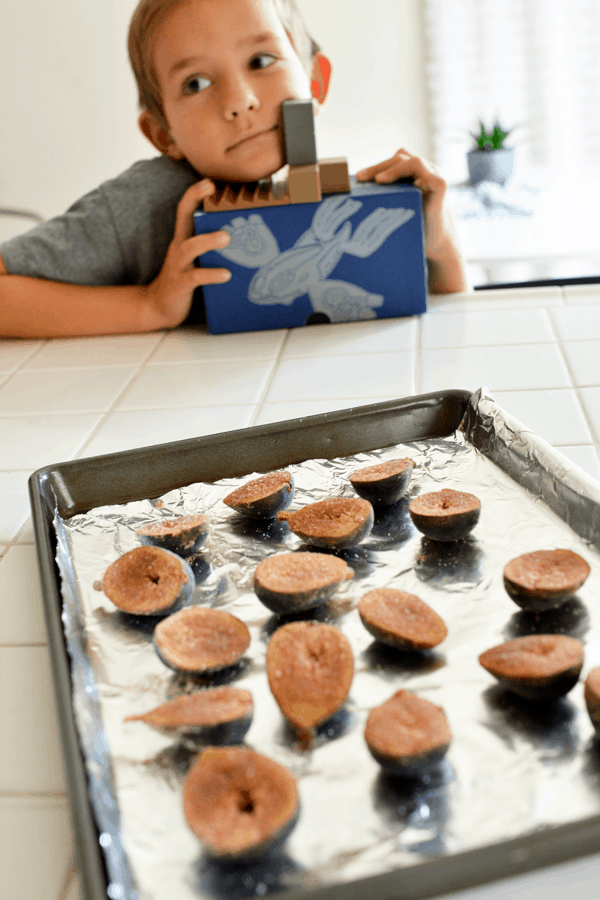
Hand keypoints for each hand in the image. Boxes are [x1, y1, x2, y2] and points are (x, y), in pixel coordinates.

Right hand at [145, 179, 230, 326]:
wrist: (158, 307)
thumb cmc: (183, 280)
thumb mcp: (194, 259)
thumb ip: (210, 246)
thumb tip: (242, 236)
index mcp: (182, 239)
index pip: (184, 209)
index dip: (194, 193)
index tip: (209, 181)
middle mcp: (179, 248)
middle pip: (182, 218)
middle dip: (193, 200)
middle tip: (213, 190)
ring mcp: (179, 265)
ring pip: (190, 247)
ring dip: (208, 240)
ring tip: (227, 237)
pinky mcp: (181, 284)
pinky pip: (196, 277)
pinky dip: (211, 274)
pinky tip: (226, 274)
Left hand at [356, 149, 446, 258]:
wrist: (433, 244)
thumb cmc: (410, 227)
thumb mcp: (393, 207)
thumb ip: (383, 195)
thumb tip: (352, 192)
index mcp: (411, 173)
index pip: (392, 161)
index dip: (374, 166)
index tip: (357, 178)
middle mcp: (424, 170)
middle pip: (399, 158)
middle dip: (378, 167)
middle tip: (361, 178)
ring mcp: (433, 176)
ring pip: (414, 162)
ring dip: (394, 169)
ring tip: (379, 181)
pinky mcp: (442, 186)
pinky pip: (431, 178)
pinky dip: (420, 179)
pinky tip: (410, 187)